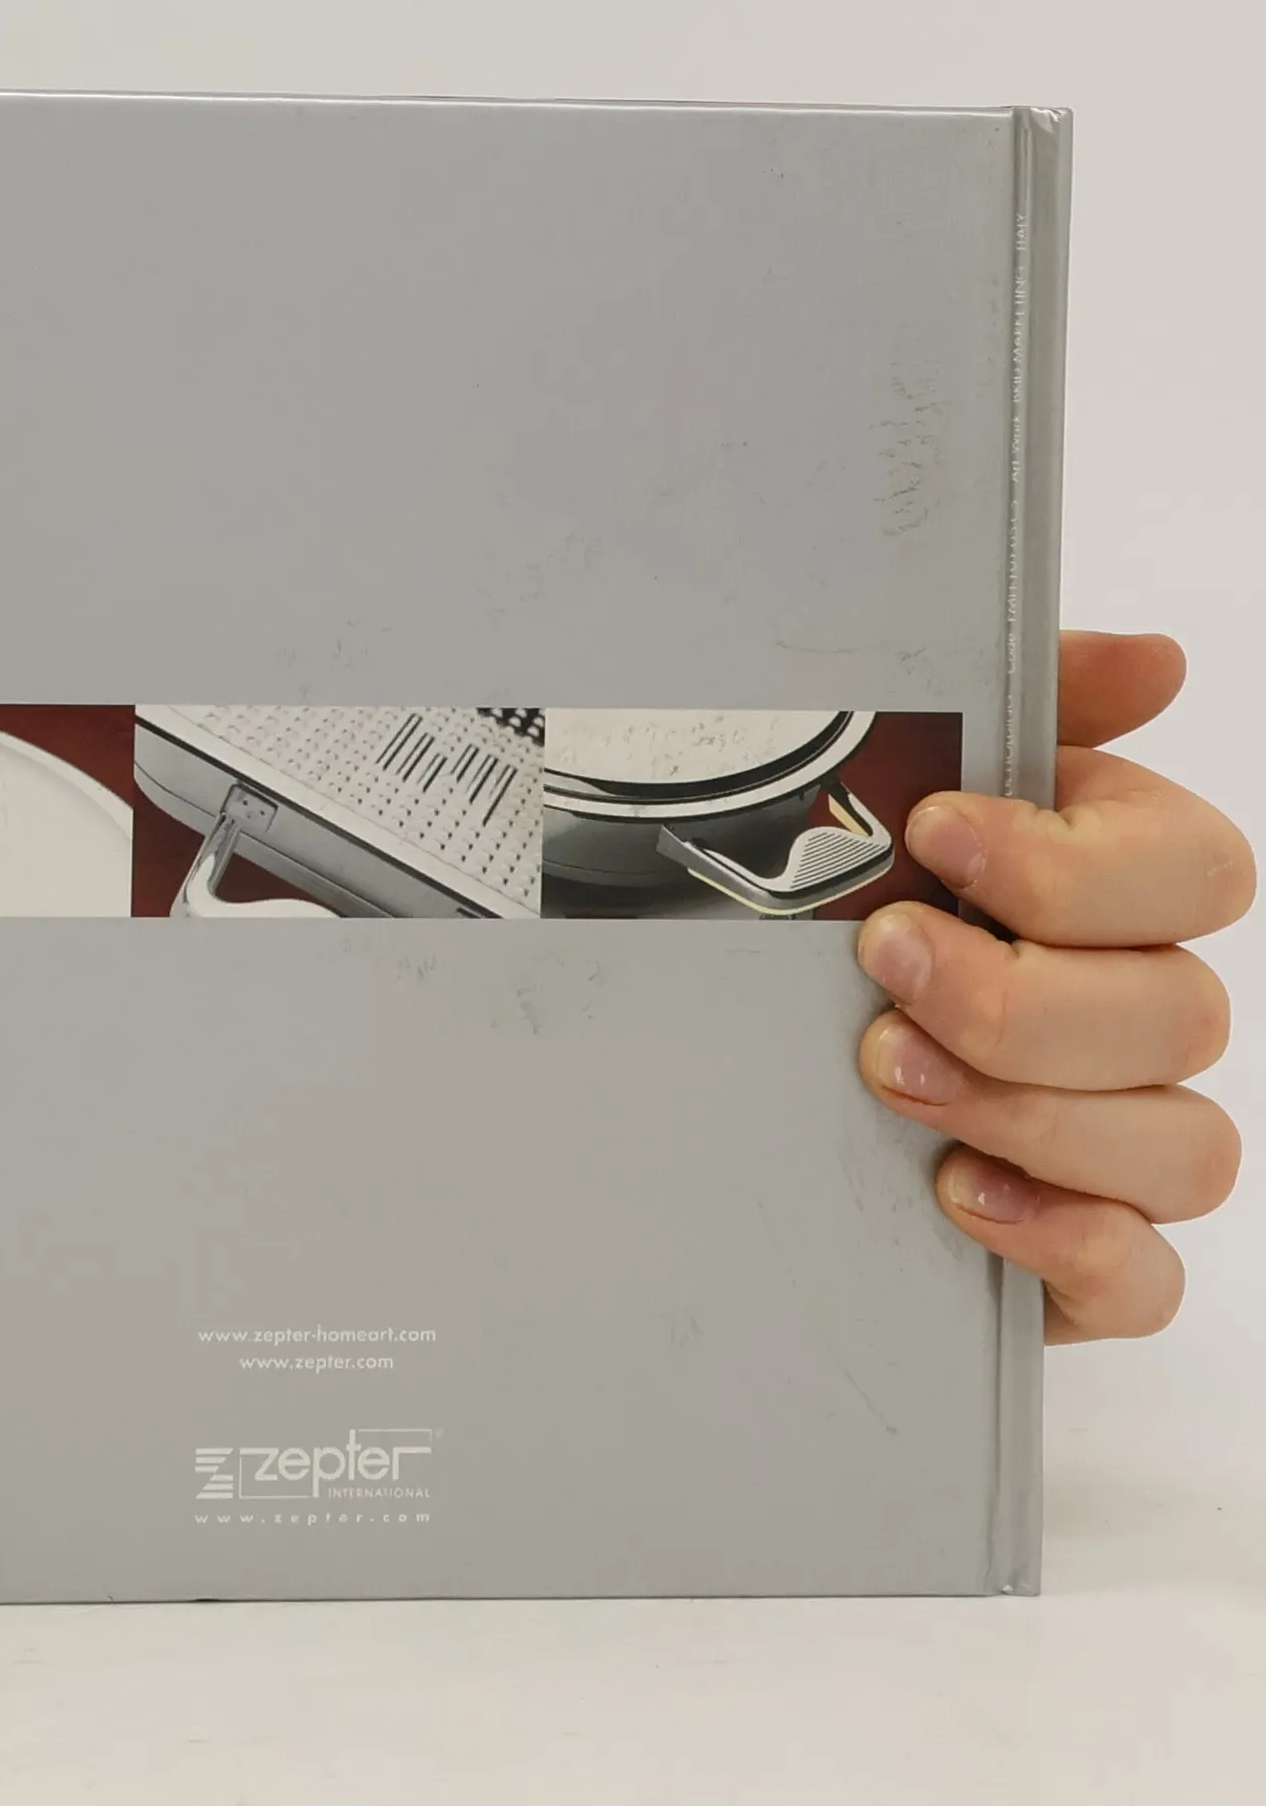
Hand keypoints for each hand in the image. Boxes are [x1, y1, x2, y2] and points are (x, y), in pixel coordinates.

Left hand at [855, 632, 1254, 1341]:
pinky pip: (1145, 1275)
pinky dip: (1067, 1242)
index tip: (932, 833)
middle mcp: (1142, 1010)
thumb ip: (1028, 708)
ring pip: (1184, 1146)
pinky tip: (959, 1194)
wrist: (740, 1046)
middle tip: (884, 962)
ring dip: (1033, 1110)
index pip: (1198, 874)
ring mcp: (1124, 1137)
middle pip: (1182, 1014)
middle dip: (1021, 995)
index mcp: (1119, 888)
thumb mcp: (896, 777)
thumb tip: (1158, 662)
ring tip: (888, 1074)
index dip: (1075, 864)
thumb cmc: (842, 896)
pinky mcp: (1082, 1248)